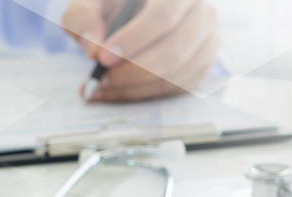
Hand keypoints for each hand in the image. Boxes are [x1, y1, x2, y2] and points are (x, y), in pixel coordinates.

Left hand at [61, 0, 220, 101]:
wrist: (134, 14)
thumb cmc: (116, 5)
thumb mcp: (92, 2)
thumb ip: (83, 18)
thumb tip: (92, 48)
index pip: (163, 15)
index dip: (134, 40)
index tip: (103, 58)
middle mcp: (201, 12)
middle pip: (175, 50)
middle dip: (135, 71)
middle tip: (103, 78)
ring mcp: (208, 40)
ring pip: (179, 74)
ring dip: (138, 87)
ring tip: (105, 86)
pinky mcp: (204, 64)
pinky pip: (180, 87)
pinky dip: (148, 94)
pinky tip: (122, 90)